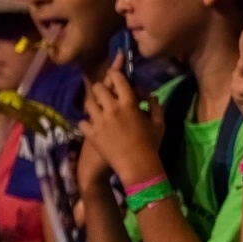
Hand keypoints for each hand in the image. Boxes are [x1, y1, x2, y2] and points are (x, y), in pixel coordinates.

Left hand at [77, 54, 163, 186]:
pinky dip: (87, 124)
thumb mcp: (159, 124)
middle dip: (102, 88)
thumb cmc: (151, 144)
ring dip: (93, 105)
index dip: (116, 74)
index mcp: (129, 103)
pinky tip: (93, 127)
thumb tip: (152, 97)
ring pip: (88, 103)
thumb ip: (156, 107)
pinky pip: (82, 122)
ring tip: (99, 110)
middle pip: (98, 88)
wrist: (137, 166)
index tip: (117, 77)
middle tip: (107, 95)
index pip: (117, 78)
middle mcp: (111, 108)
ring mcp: (99, 121)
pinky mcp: (91, 134)